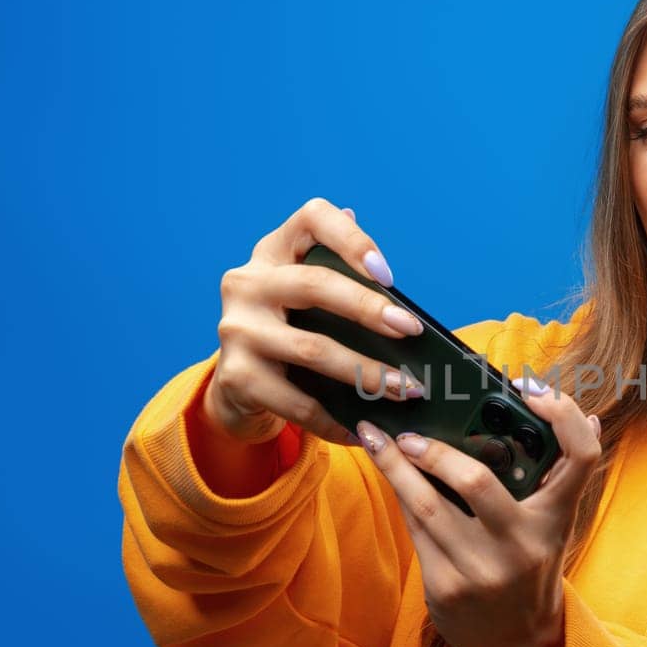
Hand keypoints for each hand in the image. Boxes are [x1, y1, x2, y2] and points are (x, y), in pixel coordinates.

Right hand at [205, 197, 426, 445]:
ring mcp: (237, 328)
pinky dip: (338, 420)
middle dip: (370, 309)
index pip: (312, 217)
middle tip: (411, 331)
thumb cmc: (290, 330)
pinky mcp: (236, 375)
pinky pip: (298, 402)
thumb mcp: (307, 296)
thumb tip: (372, 250)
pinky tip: (367, 429)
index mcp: (273, 251)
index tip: (388, 274)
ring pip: (311, 349)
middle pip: (315, 284)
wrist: (238, 386)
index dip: (353, 240)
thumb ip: (338, 273)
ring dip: (366, 373)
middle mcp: (247, 282)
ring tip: (405, 389)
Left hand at [354, 379, 602, 646]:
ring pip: (427, 505)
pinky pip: (415, 530)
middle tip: (409, 433)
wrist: (518, 641)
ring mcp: (482, 570)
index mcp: (556, 519)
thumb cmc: (532, 566)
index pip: (581, 458)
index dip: (564, 416)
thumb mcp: (553, 524)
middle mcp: (523, 545)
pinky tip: (387, 475)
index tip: (530, 388)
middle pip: (476, 482)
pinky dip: (399, 496)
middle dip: (435, 451)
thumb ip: (560, 474)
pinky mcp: (447, 588)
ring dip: (395, 467)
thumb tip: (587, 419)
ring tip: (376, 441)